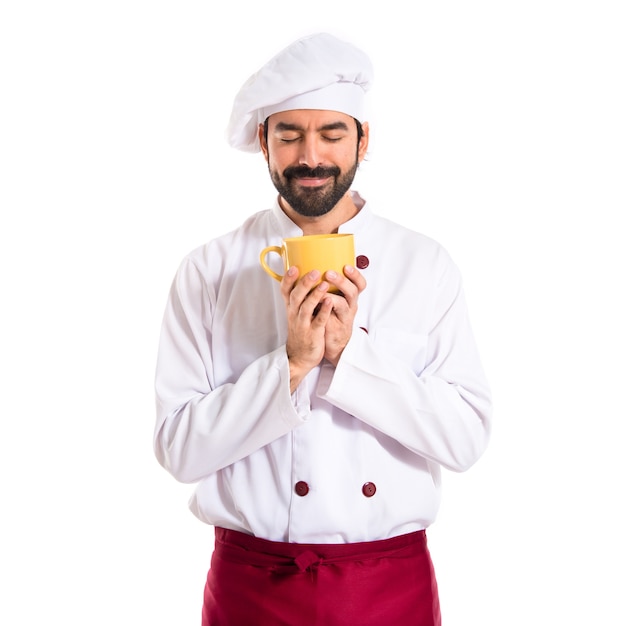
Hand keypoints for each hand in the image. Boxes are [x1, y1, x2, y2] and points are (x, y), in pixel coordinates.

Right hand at [281, 267, 333, 391]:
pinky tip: (330, 302)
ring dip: (315, 295)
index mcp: (291, 308)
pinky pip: (318, 321)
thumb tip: (306, 276)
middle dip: (304, 283)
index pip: (285, 291)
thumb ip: (301, 297)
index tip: (293, 267)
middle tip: (314, 271)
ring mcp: (303, 324)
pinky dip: (324, 311)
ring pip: (306, 307)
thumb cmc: (301, 331)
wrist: (300, 356)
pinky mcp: (313, 334)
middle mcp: (295, 314)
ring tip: (325, 284)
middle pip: (296, 296)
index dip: (288, 279)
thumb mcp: (296, 313)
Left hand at [321, 265, 366, 365]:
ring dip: (333, 296)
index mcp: (348, 296)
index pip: (359, 283)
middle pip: (354, 290)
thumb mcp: (330, 300)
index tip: (346, 265)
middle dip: (342, 280)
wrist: (330, 342)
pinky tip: (320, 300)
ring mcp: (345, 315)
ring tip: (323, 286)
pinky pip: (335, 316)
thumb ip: (325, 286)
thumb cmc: (329, 317)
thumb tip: (310, 268)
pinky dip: (328, 307)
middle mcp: (350, 304)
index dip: (355, 274)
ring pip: (345, 302)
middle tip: (329, 273)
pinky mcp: (338, 326)